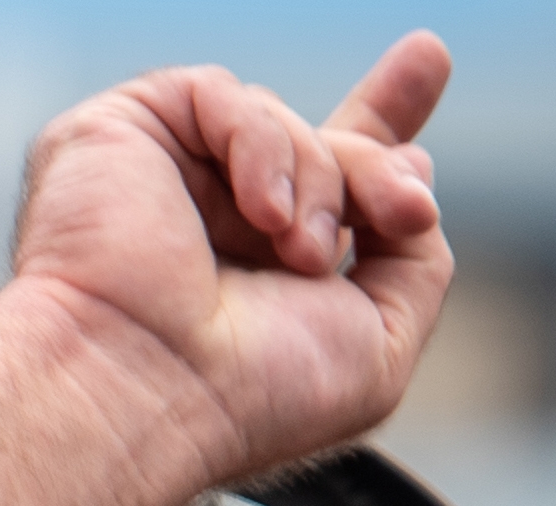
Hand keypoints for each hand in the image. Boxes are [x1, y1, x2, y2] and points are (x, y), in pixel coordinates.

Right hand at [0, 37, 455, 491]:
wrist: (147, 393)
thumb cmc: (251, 396)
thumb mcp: (380, 343)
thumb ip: (418, 263)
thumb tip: (415, 184)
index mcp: (271, 272)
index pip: (335, 180)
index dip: (382, 125)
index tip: (428, 60)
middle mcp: (220, 221)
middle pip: (323, 141)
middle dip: (375, 168)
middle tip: (403, 212)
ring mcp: (172, 176)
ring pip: (286, 122)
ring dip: (320, 183)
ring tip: (301, 253)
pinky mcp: (127, 131)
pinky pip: (226, 96)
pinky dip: (262, 145)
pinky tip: (260, 211)